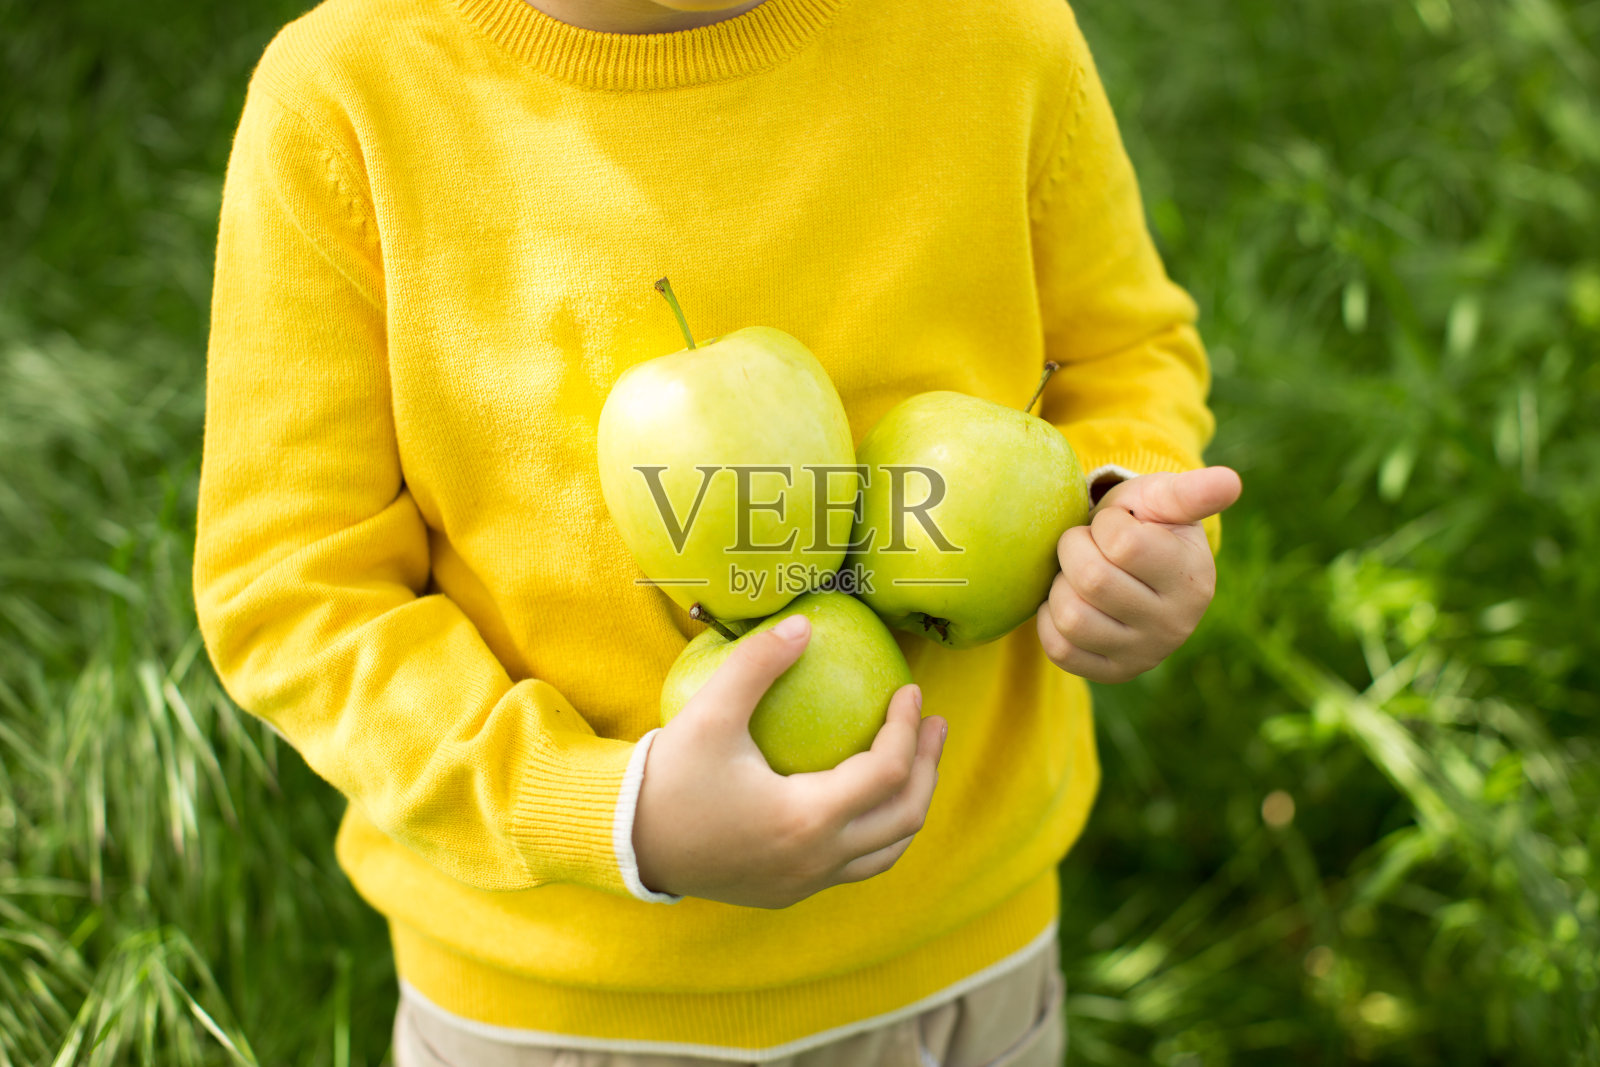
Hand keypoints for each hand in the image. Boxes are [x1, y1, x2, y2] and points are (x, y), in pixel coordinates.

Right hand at [633, 615, 946, 908]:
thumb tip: (804, 623)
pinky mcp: (789, 890)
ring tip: (915, 760)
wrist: (627, 843)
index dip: (907, 727)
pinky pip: (857, 865)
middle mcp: (816, 859)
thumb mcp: (709, 714)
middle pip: (905, 817)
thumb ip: (757, 664)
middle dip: (928, 766)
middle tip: (933, 722)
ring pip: (888, 851)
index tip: (910, 690)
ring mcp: (805, 881)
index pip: (886, 771)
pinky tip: (868, 795)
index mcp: (807, 819)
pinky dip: (879, 829)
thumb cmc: (669, 778)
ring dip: (910, 803)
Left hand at [1036, 466, 1241, 682]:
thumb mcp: (1165, 500)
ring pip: (1071, 618)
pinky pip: (1060, 650)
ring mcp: (1144, 654)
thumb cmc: (1148, 524)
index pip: (1122, 543)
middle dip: (1074, 550)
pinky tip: (1070, 601)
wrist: (1137, 570)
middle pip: (1092, 580)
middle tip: (1087, 545)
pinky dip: (1050, 621)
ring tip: (1079, 575)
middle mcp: (1175, 624)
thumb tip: (1231, 481)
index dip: (1104, 524)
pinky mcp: (1112, 673)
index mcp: (1191, 577)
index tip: (1115, 525)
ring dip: (1060, 586)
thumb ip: (1192, 491)